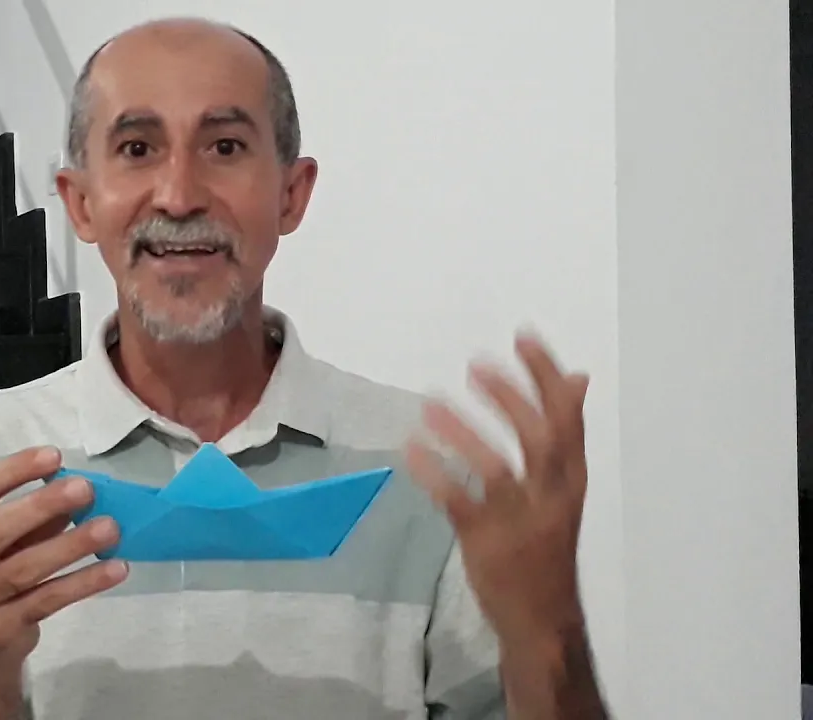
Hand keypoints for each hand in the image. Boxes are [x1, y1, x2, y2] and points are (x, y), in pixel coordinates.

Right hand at [0, 447, 127, 715]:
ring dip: (70, 546)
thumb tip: (73, 486)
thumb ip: (27, 516)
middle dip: (41, 506)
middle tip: (85, 489)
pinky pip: (47, 600)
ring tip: (110, 528)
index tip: (53, 455)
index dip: (12, 471)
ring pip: (23, 569)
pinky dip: (83, 582)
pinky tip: (114, 568)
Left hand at [405, 334, 589, 645]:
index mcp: (571, 480)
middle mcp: (552, 497)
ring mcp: (519, 522)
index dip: (547, 376)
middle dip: (510, 398)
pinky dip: (434, 473)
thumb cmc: (547, 546)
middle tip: (476, 366)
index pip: (568, 419)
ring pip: (497, 469)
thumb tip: (576, 376)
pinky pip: (459, 502)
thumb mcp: (563, 489)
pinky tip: (412, 449)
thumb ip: (563, 436)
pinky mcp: (486, 543)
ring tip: (430, 403)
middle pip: (539, 439)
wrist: (542, 621)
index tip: (523, 337)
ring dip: (463, 433)